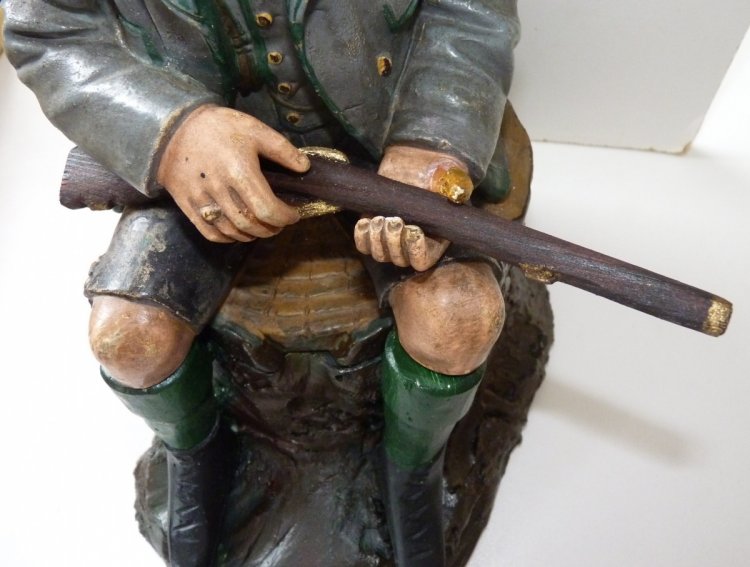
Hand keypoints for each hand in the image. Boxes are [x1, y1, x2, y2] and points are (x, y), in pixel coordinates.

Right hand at [156, 104, 309, 242]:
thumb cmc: (217, 127)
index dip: (285, 217)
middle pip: (252, 225)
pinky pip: (211, 233)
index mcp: (239, 171)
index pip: (267, 209)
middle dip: (272, 228)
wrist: (172, 127)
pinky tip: (239, 231)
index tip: (293, 215)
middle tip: (280, 222)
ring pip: (233, 232)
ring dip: (253, 235)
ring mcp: (201, 200)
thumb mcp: (254, 129)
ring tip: (263, 227)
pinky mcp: (187, 206)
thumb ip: (282, 149)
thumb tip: (305, 167)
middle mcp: (220, 190)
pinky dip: (229, 238)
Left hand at [354, 145, 469, 270]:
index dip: (416, 250)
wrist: (411, 170)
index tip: (413, 229)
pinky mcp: (372, 235)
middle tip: (394, 220)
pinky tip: (365, 222)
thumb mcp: (451, 181)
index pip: (422, 261)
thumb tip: (459, 194)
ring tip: (379, 219)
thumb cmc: (434, 178)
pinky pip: (364, 246)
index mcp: (433, 244)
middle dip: (394, 241)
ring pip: (380, 255)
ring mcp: (389, 244)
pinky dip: (362, 237)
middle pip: (399, 260)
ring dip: (377, 239)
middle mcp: (410, 249)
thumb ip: (458, 188)